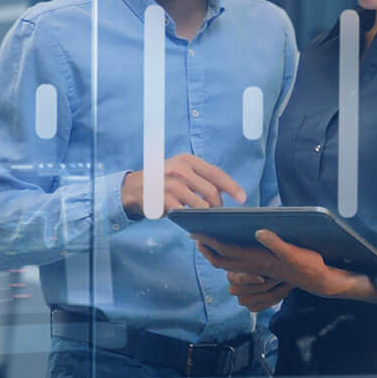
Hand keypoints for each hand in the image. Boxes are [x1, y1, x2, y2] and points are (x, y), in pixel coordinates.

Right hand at [121, 154, 245, 218]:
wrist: (133, 188)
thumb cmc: (164, 181)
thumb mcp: (181, 171)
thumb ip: (200, 177)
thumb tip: (225, 192)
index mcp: (187, 160)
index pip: (216, 173)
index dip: (232, 186)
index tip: (243, 198)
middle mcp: (180, 169)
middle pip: (211, 191)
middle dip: (218, 205)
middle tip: (217, 212)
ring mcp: (171, 184)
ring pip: (200, 205)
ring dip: (205, 214)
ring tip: (202, 216)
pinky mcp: (163, 199)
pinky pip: (185, 213)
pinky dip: (190, 218)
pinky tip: (187, 217)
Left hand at [195, 229, 376, 304]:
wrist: (318, 280)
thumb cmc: (308, 264)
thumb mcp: (295, 253)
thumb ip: (277, 243)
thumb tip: (260, 231)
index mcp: (257, 260)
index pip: (226, 251)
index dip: (210, 241)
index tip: (196, 232)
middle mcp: (253, 266)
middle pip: (220, 261)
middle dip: (206, 248)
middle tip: (194, 235)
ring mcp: (256, 269)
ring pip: (227, 265)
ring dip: (214, 253)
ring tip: (206, 240)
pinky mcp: (261, 268)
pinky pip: (236, 266)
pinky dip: (226, 257)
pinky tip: (226, 247)